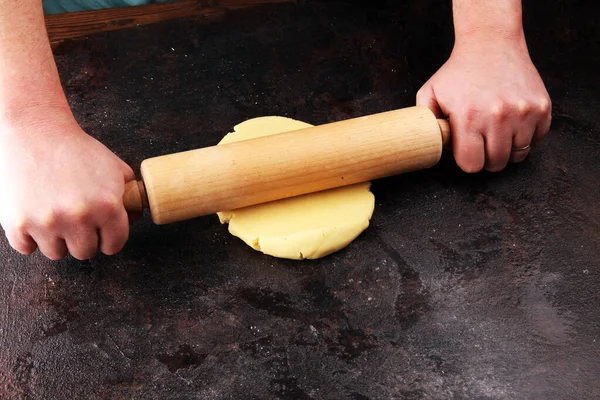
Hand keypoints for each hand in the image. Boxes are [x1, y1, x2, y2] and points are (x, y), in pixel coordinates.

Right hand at [0, 107, 134, 259]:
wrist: (36, 132)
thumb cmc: (77, 149)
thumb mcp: (114, 167)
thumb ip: (129, 193)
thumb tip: (134, 215)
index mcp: (107, 206)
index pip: (114, 245)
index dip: (110, 240)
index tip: (103, 236)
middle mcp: (78, 218)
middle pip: (85, 252)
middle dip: (83, 239)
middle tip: (77, 224)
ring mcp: (46, 222)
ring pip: (56, 253)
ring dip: (57, 240)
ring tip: (55, 218)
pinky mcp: (17, 222)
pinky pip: (26, 248)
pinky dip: (29, 238)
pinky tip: (35, 219)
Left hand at [417, 35, 551, 172]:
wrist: (490, 42)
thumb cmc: (458, 71)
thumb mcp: (430, 93)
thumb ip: (425, 122)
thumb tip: (426, 146)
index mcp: (469, 117)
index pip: (472, 165)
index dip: (468, 161)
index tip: (467, 151)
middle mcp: (498, 117)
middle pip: (496, 163)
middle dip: (487, 158)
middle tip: (482, 142)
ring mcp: (523, 112)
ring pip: (519, 155)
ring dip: (508, 148)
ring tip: (497, 131)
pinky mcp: (542, 107)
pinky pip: (537, 140)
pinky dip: (527, 136)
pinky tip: (513, 123)